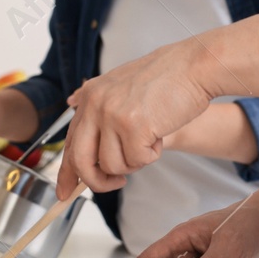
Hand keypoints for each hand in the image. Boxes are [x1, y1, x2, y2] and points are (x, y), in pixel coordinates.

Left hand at [57, 38, 216, 197]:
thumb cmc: (166, 78)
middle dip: (97, 181)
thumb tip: (74, 110)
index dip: (67, 171)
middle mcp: (95, 105)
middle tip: (115, 183)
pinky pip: (137, 161)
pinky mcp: (133, 127)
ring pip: (112, 165)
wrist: (194, 66)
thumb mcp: (121, 83)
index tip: (64, 191)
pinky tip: (160, 133)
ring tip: (149, 137)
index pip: (70, 142)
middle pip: (81, 161)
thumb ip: (98, 102)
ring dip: (134, 161)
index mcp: (90, 96)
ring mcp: (112, 115)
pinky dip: (152, 154)